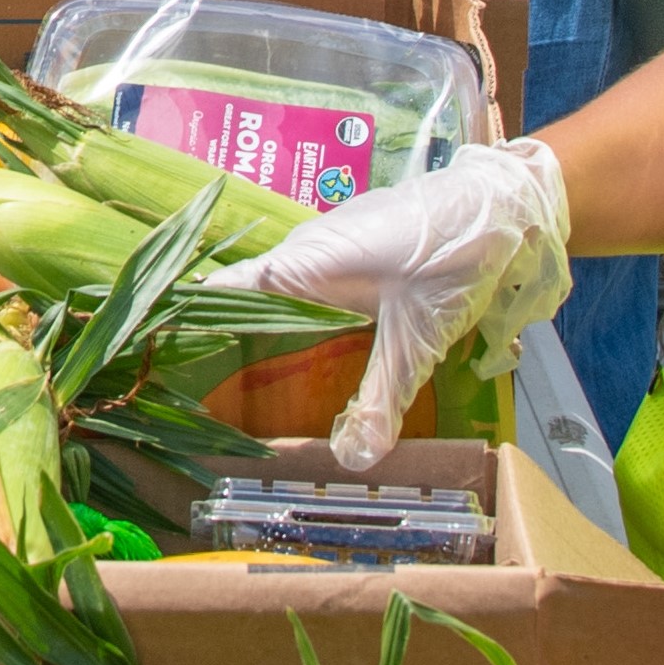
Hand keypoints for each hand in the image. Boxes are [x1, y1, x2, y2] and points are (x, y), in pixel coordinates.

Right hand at [204, 139, 572, 469]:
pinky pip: (313, 281)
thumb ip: (381, 397)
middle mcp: (307, 248)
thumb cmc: (450, 256)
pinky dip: (302, 314)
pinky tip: (312, 346)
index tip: (161, 350)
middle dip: (226, 336)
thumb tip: (352, 460)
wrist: (503, 204)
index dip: (191, 317)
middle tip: (201, 388)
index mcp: (304, 262)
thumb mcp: (417, 339)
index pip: (226, 289)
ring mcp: (333, 243)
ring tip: (246, 374)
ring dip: (267, 325)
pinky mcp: (359, 246)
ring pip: (283, 288)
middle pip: (249, 293)